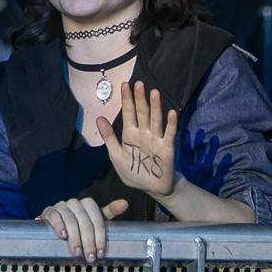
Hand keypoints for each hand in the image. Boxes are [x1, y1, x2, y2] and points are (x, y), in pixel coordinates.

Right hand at [38, 197, 128, 261]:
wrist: (57, 223)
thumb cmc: (79, 223)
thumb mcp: (95, 219)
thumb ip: (110, 211)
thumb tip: (125, 203)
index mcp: (88, 204)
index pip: (97, 218)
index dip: (100, 237)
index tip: (100, 252)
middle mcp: (75, 203)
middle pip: (84, 221)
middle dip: (88, 241)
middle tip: (89, 256)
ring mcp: (62, 206)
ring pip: (70, 219)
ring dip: (74, 238)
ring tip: (77, 252)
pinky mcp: (50, 210)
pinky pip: (54, 215)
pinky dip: (59, 225)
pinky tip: (62, 235)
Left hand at [96, 81, 177, 198]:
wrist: (152, 188)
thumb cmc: (134, 172)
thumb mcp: (117, 156)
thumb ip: (109, 138)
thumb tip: (99, 118)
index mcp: (130, 134)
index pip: (128, 113)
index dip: (126, 99)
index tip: (124, 84)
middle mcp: (143, 133)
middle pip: (142, 113)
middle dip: (139, 98)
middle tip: (138, 83)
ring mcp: (156, 139)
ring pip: (155, 120)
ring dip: (155, 107)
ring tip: (154, 92)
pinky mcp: (167, 148)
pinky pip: (169, 134)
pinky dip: (171, 124)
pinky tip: (171, 112)